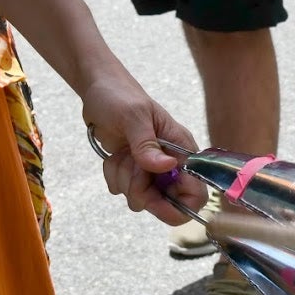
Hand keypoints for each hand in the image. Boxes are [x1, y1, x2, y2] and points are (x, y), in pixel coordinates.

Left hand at [81, 77, 207, 226]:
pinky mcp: (132, 171)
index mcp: (182, 149)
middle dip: (143, 192)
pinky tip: (114, 156)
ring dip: (125, 180)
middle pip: (168, 202)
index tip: (154, 201)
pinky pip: (123, 190)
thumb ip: (147, 145)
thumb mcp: (133, 116)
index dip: (180, 204)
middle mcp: (170, 163)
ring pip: (142, 198)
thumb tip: (166, 167)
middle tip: (129, 170)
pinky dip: (114, 177)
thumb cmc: (119, 95)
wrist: (98, 89)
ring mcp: (151, 169)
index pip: (196, 190)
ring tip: (121, 155)